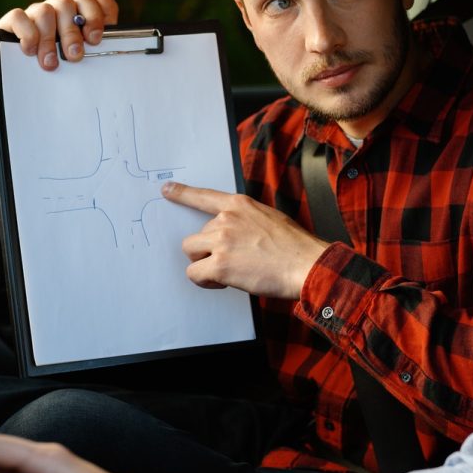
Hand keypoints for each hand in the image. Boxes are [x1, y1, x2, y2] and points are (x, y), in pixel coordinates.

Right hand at [0, 0, 118, 70]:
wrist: (34, 83)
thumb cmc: (68, 62)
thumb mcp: (93, 47)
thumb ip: (104, 19)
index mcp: (75, 11)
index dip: (93, 16)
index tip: (94, 39)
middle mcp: (54, 8)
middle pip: (65, 3)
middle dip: (72, 33)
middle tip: (74, 56)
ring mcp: (34, 13)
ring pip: (44, 11)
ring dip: (49, 39)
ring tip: (51, 63)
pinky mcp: (11, 22)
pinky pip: (18, 16)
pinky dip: (27, 34)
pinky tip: (30, 51)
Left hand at [163, 182, 327, 298]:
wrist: (306, 264)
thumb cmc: (295, 247)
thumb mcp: (269, 218)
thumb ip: (245, 221)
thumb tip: (233, 237)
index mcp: (239, 205)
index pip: (204, 196)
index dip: (182, 194)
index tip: (167, 190)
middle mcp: (226, 219)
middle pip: (197, 236)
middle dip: (209, 251)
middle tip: (232, 262)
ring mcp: (221, 241)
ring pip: (191, 253)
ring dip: (204, 264)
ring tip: (229, 272)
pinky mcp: (219, 264)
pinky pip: (194, 273)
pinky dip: (205, 281)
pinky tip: (224, 282)